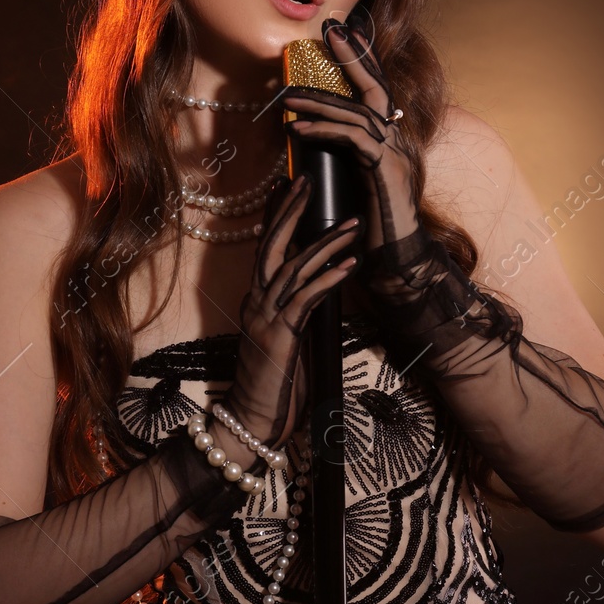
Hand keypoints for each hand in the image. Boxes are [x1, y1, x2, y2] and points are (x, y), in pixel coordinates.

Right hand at [223, 174, 361, 453]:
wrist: (252, 424)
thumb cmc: (273, 389)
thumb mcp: (289, 344)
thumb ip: (299, 317)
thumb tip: (322, 295)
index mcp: (256, 303)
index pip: (266, 249)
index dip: (277, 216)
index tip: (289, 186)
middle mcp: (256, 303)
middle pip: (272, 245)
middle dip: (291, 210)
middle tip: (309, 180)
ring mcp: (264, 319)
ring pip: (293, 267)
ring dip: (325, 243)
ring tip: (351, 223)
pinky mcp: (279, 336)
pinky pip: (305, 299)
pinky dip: (329, 279)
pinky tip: (350, 265)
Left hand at [280, 17, 420, 250]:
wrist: (394, 258)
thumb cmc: (368, 225)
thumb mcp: (346, 181)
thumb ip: (334, 156)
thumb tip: (301, 137)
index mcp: (387, 140)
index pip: (374, 93)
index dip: (358, 63)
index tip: (337, 38)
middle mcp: (396, 140)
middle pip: (376, 88)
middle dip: (353, 58)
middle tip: (329, 33)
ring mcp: (395, 154)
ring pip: (357, 113)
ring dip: (318, 103)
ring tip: (285, 98)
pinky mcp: (386, 170)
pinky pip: (353, 140)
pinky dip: (322, 131)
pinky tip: (296, 131)